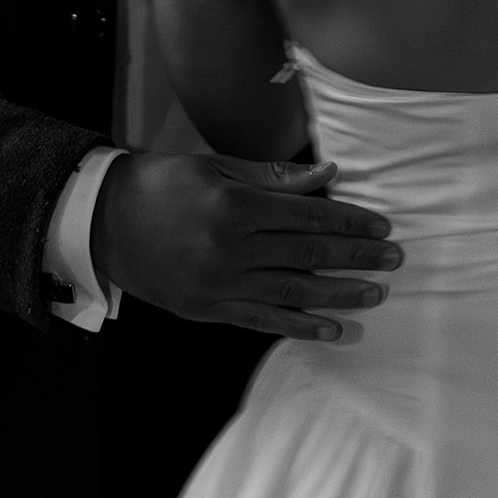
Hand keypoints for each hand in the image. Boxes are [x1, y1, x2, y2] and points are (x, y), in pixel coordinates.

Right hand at [90, 151, 401, 341]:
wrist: (102, 222)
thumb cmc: (161, 184)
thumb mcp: (214, 167)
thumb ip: (273, 177)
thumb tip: (327, 174)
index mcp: (235, 207)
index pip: (308, 215)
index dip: (349, 221)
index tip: (382, 226)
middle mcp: (230, 249)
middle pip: (308, 253)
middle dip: (356, 256)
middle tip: (395, 260)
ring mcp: (219, 285)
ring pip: (293, 292)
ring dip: (339, 295)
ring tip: (375, 294)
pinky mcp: (207, 310)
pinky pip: (262, 321)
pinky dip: (300, 327)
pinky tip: (332, 330)